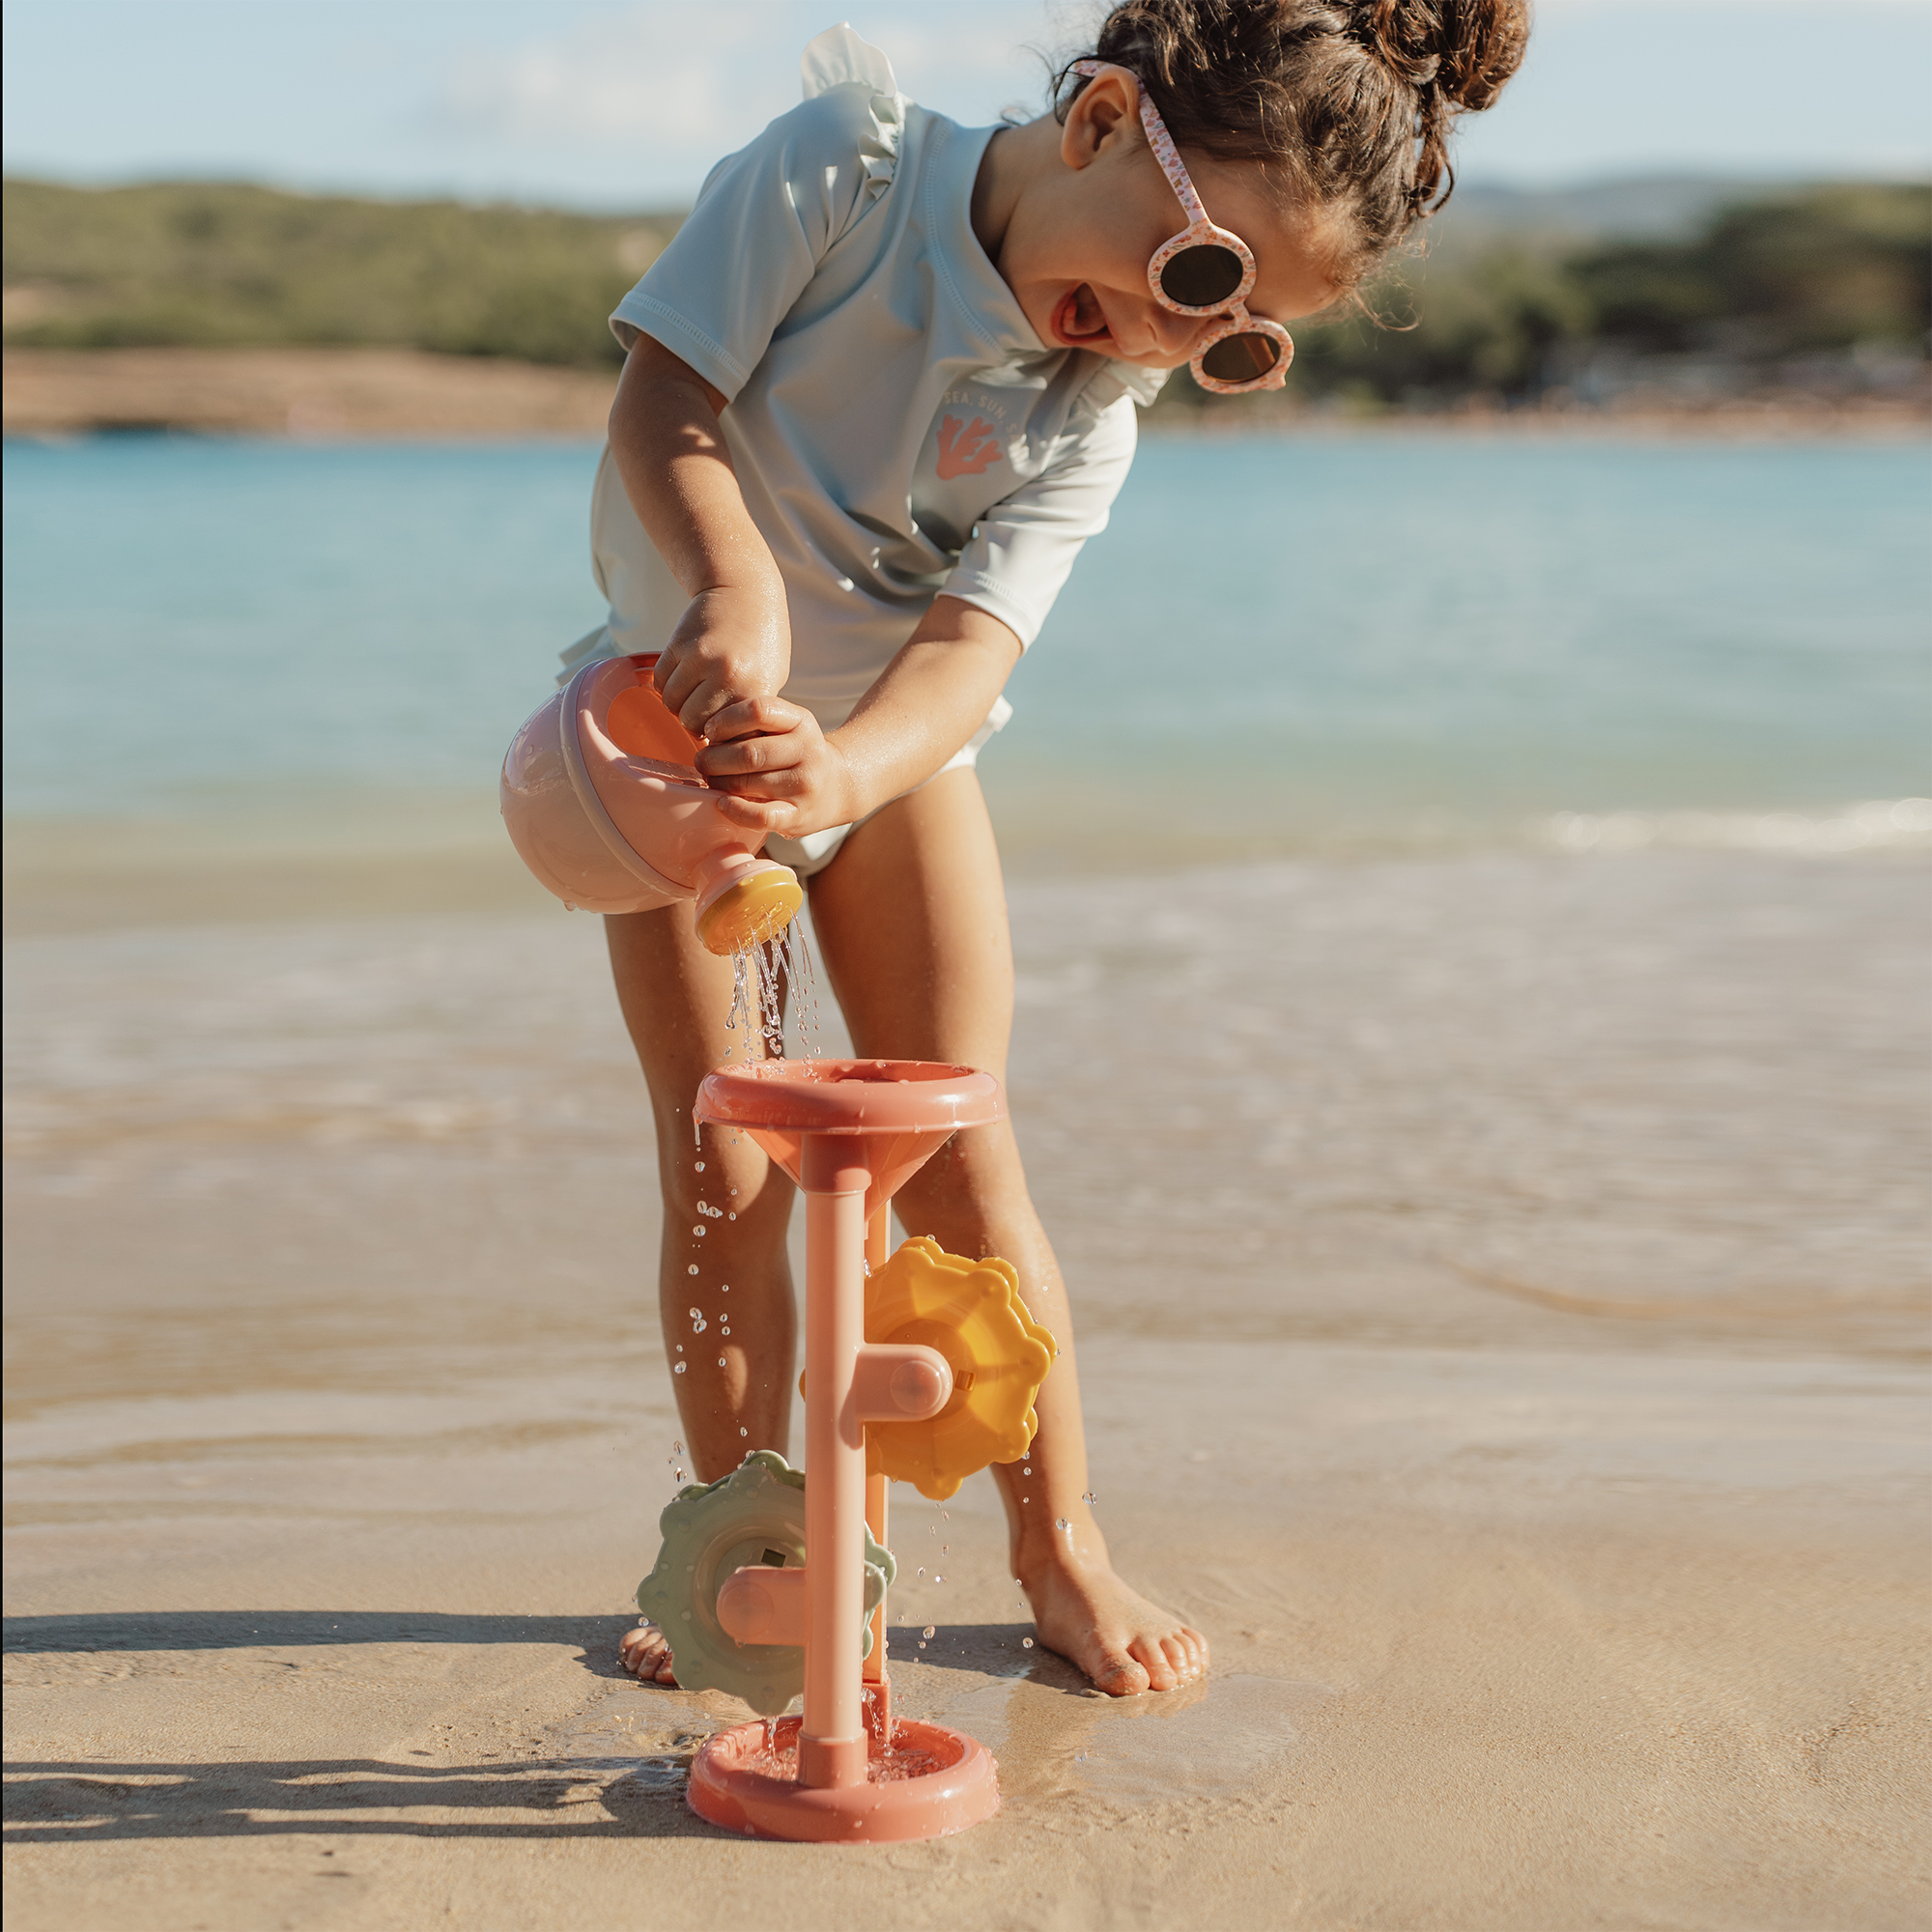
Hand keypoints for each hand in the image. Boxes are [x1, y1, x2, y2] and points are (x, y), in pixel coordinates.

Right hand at [653, 584, 789, 739]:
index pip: (726, 736)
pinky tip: (682, 676)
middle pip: (692, 722)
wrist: (745, 593)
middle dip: (694, 721)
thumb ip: (748, 712)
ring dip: (678, 703)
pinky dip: (666, 684)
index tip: (720, 732)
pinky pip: (660, 681)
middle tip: (703, 709)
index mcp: (754, 690)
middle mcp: (727, 676)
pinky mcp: (679, 644)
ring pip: (672, 704)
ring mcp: (700, 659)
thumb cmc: (762, 642)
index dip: (719, 738)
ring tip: (693, 692)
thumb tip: (727, 746)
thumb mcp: (770, 680)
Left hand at [695, 696, 861, 836]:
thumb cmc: (797, 753)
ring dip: (719, 783)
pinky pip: (761, 816)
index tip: (710, 731)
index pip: (758, 710)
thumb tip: (708, 734)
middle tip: (703, 762)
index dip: (725, 720)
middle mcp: (807, 751)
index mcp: (801, 721)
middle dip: (714, 759)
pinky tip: (723, 804)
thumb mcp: (788, 726)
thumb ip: (755, 723)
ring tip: (712, 781)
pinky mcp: (798, 815)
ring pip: (748, 783)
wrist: (838, 786)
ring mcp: (804, 785)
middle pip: (748, 752)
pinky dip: (736, 810)